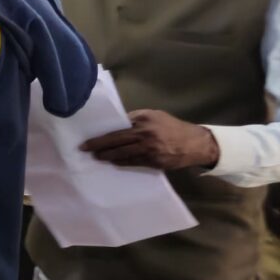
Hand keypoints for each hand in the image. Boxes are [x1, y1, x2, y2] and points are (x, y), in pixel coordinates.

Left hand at [83, 110, 220, 171]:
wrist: (195, 143)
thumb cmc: (173, 127)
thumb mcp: (156, 116)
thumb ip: (137, 119)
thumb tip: (117, 126)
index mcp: (143, 119)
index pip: (117, 126)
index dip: (102, 133)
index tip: (89, 136)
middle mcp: (144, 133)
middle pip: (115, 140)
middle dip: (98, 145)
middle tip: (84, 149)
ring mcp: (148, 148)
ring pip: (122, 153)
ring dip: (107, 156)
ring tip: (97, 157)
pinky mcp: (153, 161)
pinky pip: (132, 162)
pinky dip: (121, 162)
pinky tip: (113, 162)